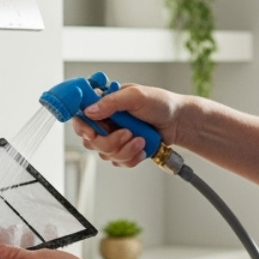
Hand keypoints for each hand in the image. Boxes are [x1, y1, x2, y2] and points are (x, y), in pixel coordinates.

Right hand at [72, 83, 186, 168]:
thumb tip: (89, 110)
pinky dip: (131, 158)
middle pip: (91, 140)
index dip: (82, 127)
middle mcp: (106, 121)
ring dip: (124, 150)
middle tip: (128, 133)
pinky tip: (142, 148)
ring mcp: (114, 137)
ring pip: (105, 153)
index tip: (92, 132)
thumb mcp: (135, 96)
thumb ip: (111, 102)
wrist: (178, 122)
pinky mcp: (124, 150)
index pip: (81, 116)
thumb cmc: (160, 103)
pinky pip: (117, 162)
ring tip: (140, 140)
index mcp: (105, 104)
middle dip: (110, 141)